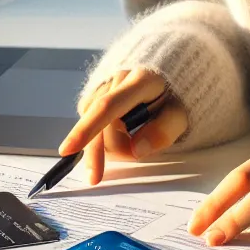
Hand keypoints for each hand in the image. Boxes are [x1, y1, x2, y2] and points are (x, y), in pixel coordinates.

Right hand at [57, 68, 189, 185]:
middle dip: (108, 152)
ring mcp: (102, 85)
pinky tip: (122, 132)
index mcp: (141, 80)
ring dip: (112, 143)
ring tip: (135, 138)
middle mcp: (116, 79)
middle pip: (100, 125)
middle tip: (101, 176)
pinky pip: (91, 122)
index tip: (67, 150)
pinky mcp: (94, 94)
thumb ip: (164, 131)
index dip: (86, 130)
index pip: (107, 107)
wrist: (167, 72)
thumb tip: (137, 149)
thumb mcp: (182, 114)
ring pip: (94, 126)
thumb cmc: (175, 96)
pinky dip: (104, 135)